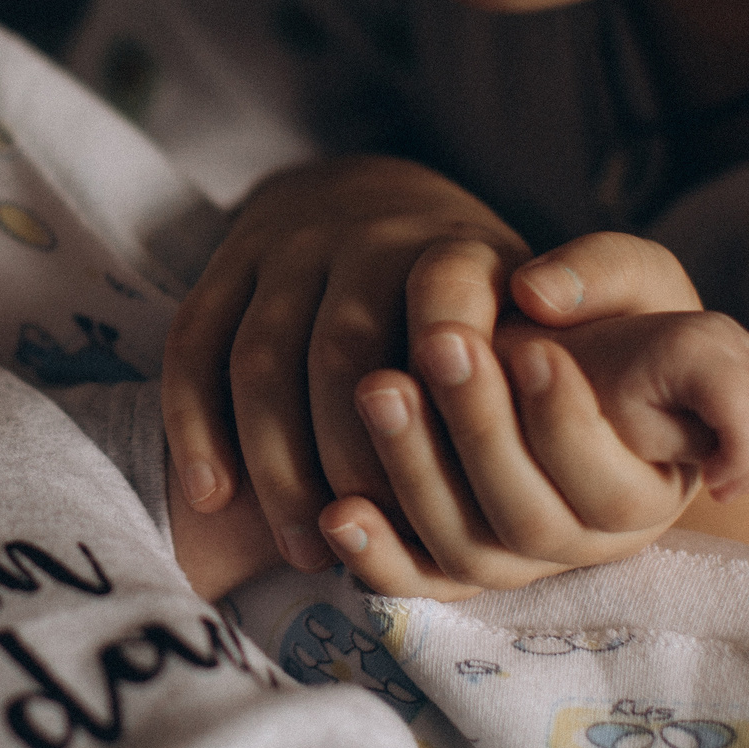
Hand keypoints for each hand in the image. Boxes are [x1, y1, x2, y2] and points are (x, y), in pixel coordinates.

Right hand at [163, 155, 530, 572]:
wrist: (371, 199)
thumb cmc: (469, 298)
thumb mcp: (531, 303)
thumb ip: (554, 352)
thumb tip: (554, 401)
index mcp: (452, 245)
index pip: (445, 294)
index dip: (446, 367)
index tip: (450, 458)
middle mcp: (365, 235)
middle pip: (342, 349)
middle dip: (348, 456)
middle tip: (372, 546)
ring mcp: (287, 247)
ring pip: (261, 356)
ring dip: (274, 461)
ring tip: (299, 548)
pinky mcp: (228, 262)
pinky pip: (196, 342)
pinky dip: (194, 422)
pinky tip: (210, 497)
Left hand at [324, 232, 748, 595]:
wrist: (551, 354)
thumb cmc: (607, 315)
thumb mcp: (635, 278)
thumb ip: (606, 273)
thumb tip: (536, 292)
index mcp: (652, 484)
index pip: (614, 487)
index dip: (569, 421)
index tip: (533, 347)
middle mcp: (589, 540)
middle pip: (532, 522)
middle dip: (482, 431)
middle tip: (440, 345)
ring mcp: (518, 561)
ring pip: (467, 550)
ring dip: (417, 472)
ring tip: (379, 386)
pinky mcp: (452, 563)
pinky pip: (415, 582)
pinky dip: (375, 556)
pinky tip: (337, 512)